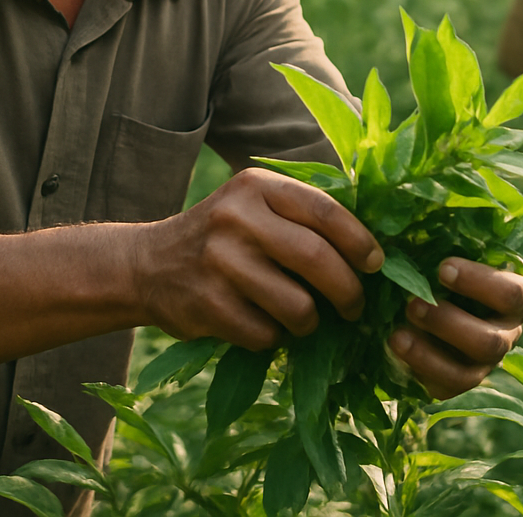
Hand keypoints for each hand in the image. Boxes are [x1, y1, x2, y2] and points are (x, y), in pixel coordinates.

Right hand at [131, 168, 382, 350]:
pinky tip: (261, 324)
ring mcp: (219, 262)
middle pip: (317, 259)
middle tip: (355, 306)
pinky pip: (266, 334)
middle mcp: (237, 218)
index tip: (376, 264)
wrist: (146, 264)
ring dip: (310, 322)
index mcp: (257, 186)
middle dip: (348, 291)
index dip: (359, 241)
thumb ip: (301, 214)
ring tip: (304, 319)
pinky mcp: (208, 304)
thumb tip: (372, 248)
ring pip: (297, 306)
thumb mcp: (253, 205)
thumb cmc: (221, 236)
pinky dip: (273, 338)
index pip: (325, 211)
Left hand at [388, 258, 522, 399]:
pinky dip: (416, 372)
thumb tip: (417, 222)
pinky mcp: (455, 385)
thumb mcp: (449, 255)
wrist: (427, 303)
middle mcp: (505, 336)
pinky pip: (442, 390)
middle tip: (412, 304)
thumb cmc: (441, 270)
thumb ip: (444, 244)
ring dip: (428, 355)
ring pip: (467, 375)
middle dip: (447, 324)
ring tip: (396, 335)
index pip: (513, 295)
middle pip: (490, 343)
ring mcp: (482, 366)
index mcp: (513, 299)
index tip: (442, 267)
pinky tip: (393, 352)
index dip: (479, 283)